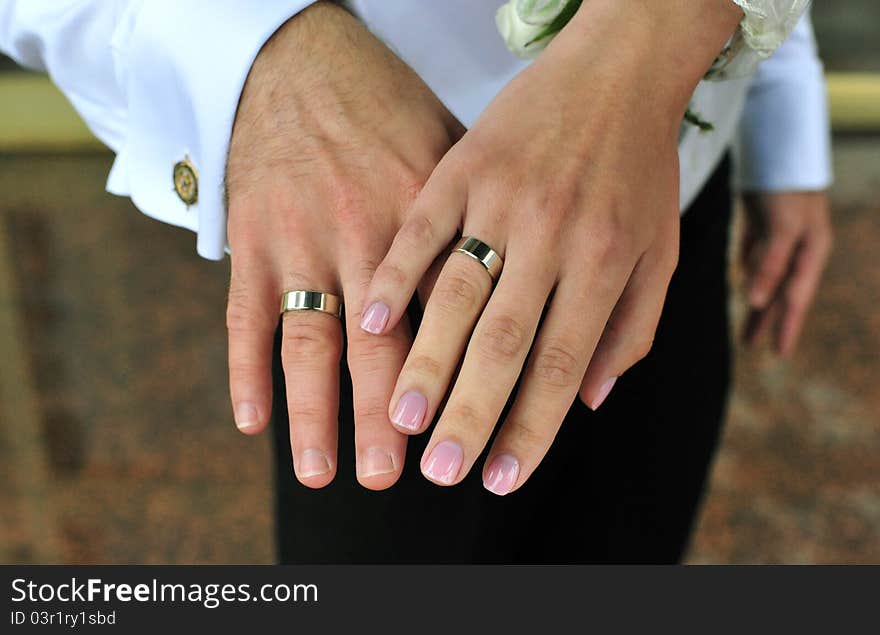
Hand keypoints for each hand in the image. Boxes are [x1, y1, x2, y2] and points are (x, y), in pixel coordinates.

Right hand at [225, 2, 462, 488]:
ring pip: (310, 341)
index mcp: (435, 221)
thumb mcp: (470, 153)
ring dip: (315, 412)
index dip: (466, 387)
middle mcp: (366, 235)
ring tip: (323, 472)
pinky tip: (253, 421)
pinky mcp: (253, 238)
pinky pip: (243, 316)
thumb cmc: (396, 110)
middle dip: (388, 417)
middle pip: (382, 345)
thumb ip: (505, 230)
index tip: (477, 440)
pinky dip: (244, 371)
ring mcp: (303, 239)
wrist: (307, 60)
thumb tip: (550, 297)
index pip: (458, 324)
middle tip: (398, 474)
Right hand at [361, 0, 742, 492]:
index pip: (562, 364)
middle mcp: (552, 234)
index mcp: (605, 261)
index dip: (532, 427)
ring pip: (455, 292)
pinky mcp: (461, 165)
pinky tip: (369, 321)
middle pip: (504, 341)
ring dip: (426, 360)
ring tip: (398, 418)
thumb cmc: (638, 167)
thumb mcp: (661, 248)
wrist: (617, 66)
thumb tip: (591, 403)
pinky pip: (421, 226)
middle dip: (470, 413)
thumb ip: (632, 329)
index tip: (501, 477)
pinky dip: (394, 275)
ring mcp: (500, 197)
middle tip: (439, 470)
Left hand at [741, 191, 832, 356]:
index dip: (786, 326)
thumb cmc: (786, 188)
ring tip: (744, 320)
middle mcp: (800, 245)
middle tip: (753, 347)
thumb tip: (757, 301)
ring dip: (756, 299)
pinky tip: (739, 276)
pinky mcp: (765, 217)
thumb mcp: (783, 229)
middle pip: (782, 290)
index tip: (777, 355)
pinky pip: (756, 249)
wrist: (778, 143)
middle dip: (768, 319)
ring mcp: (782, 231)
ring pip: (767, 274)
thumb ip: (771, 264)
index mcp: (810, 251)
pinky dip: (750, 265)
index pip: (796, 297)